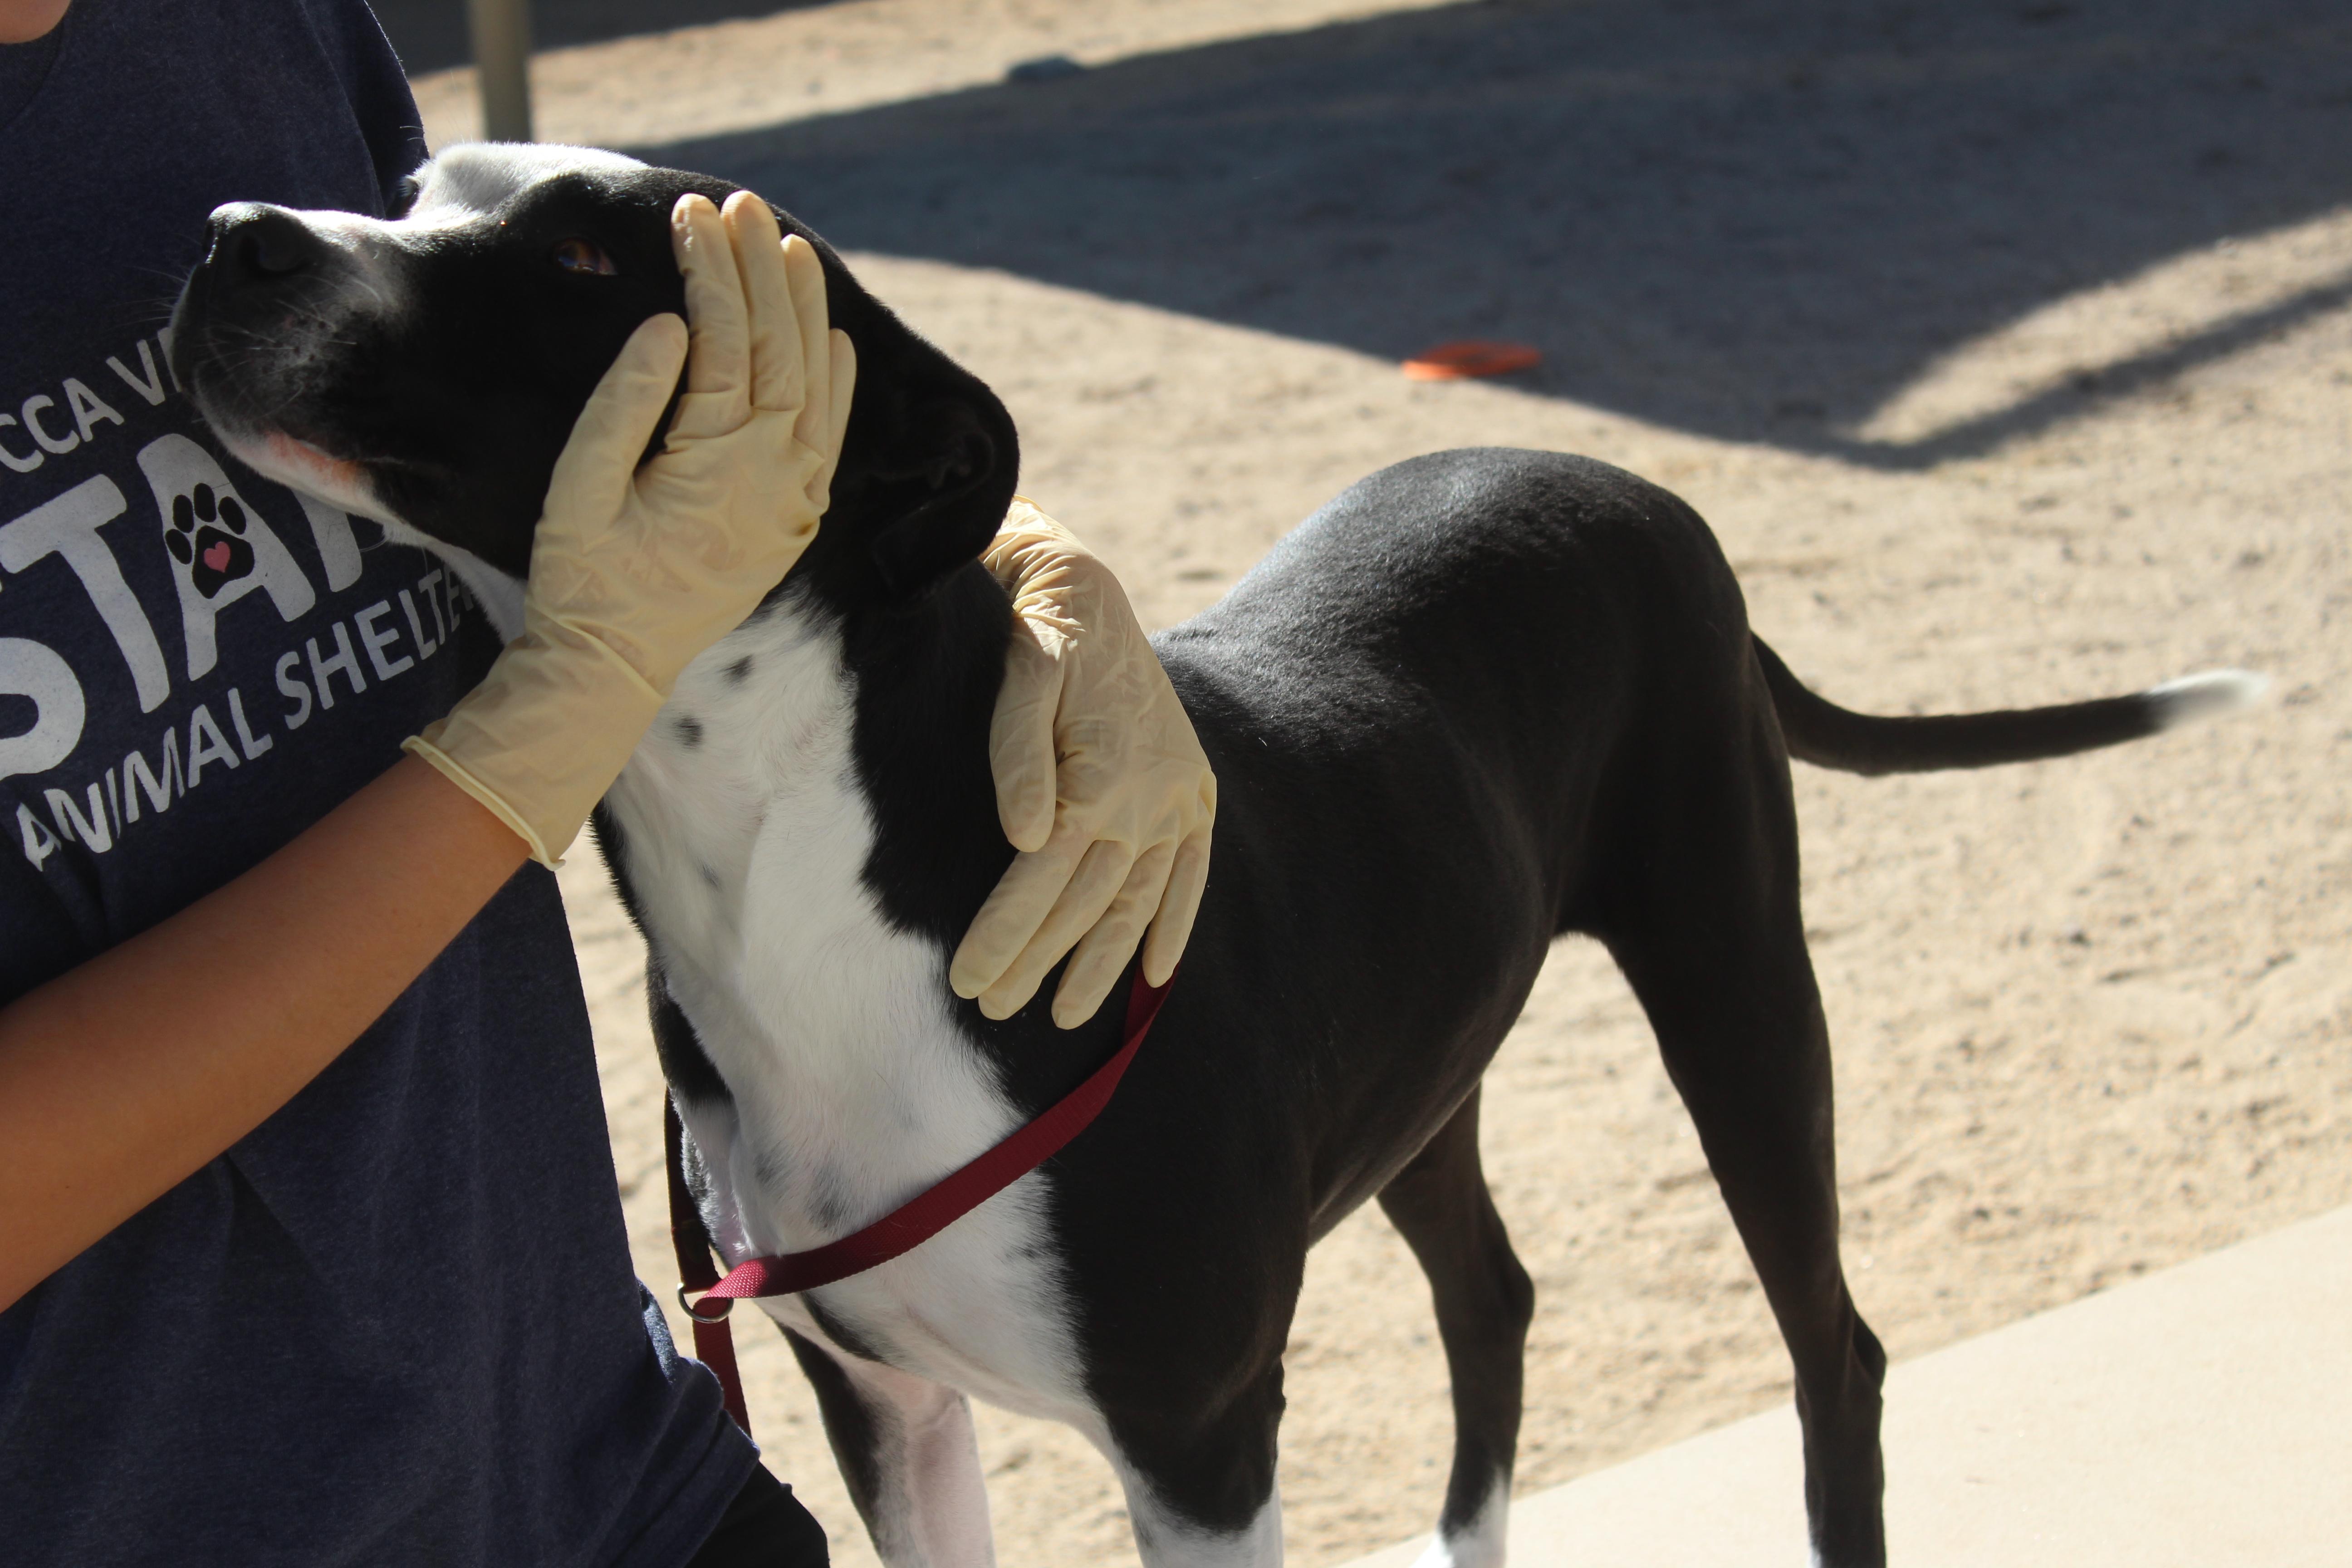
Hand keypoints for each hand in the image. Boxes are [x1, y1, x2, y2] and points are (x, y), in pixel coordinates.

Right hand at [406, 192, 854, 864]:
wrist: (615, 665)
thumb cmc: (584, 578)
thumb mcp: (582, 489)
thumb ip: (626, 405)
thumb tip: (672, 324)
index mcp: (718, 465)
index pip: (727, 342)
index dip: (711, 272)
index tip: (692, 214)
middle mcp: (774, 478)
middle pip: (782, 351)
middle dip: (761, 271)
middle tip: (742, 205)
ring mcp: (794, 499)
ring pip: (816, 385)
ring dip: (804, 311)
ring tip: (790, 245)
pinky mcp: (796, 516)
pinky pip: (830, 436)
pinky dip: (837, 380)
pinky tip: (833, 333)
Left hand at [950, 501, 1215, 1027]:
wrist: (1085, 593)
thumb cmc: (1035, 638)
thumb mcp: (1020, 679)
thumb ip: (1017, 757)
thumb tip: (1025, 837)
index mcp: (1099, 779)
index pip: (1042, 882)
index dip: (1003, 936)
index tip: (964, 983)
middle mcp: (1148, 800)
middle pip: (1084, 904)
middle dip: (1037, 963)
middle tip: (993, 1010)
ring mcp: (1178, 800)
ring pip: (1136, 904)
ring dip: (1103, 966)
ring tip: (1067, 1017)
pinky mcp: (1195, 793)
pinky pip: (1190, 876)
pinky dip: (1173, 927)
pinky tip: (1155, 976)